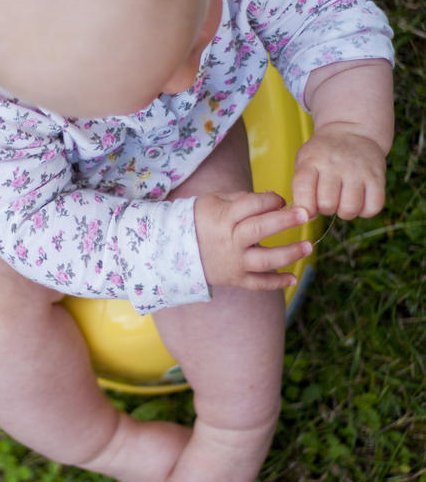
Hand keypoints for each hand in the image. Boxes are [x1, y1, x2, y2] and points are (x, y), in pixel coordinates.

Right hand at [194, 191, 311, 290]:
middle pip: (260, 230)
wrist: (173, 252)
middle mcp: (230, 241)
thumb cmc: (199, 220)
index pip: (251, 205)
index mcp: (224, 217)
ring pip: (264, 260)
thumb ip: (242, 198)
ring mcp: (234, 262)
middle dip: (284, 221)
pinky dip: (276, 283)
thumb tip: (274, 198)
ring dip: (288, 254)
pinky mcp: (235, 279)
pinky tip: (293, 278)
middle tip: (305, 214)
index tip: (282, 200)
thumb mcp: (214, 201)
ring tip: (308, 247)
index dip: (270, 200)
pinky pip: (258, 284)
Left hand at [292, 123, 386, 219]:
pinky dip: (365, 211)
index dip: (303, 209)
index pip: (303, 190)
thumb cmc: (322, 156)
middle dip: (325, 209)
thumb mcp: (304, 163)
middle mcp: (334, 164)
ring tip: (343, 200)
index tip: (307, 210)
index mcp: (312, 161)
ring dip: (345, 212)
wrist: (352, 130)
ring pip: (350, 209)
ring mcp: (358, 170)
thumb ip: (300, 191)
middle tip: (329, 198)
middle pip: (327, 205)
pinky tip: (360, 201)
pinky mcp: (378, 176)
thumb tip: (303, 217)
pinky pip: (373, 207)